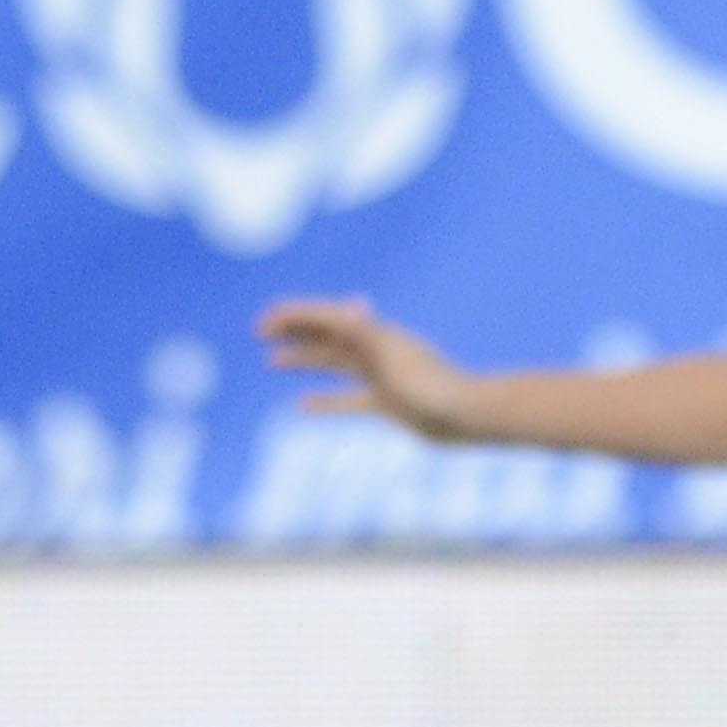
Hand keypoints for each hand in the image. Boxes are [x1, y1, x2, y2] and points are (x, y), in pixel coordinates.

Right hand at [257, 297, 476, 439]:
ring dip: (302, 360)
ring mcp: (381, 377)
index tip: (263, 324)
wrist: (468, 418)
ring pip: (332, 364)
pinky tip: (302, 405)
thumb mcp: (397, 360)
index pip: (327, 318)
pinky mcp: (387, 404)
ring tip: (271, 362)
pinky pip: (347, 399)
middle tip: (258, 334)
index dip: (294, 317)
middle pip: (326, 335)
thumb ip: (370, 335)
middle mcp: (376, 350)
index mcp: (377, 334)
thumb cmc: (436, 388)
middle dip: (293, 331)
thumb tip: (347, 308)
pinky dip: (324, 400)